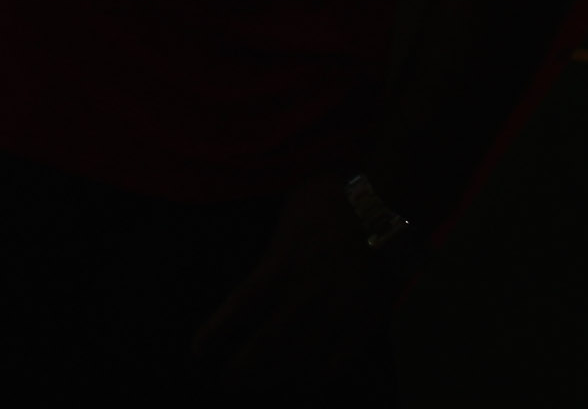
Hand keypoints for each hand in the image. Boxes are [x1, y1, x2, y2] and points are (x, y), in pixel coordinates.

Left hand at [188, 173, 407, 395]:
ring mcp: (334, 316)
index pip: (237, 310)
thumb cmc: (333, 198)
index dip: (215, 335)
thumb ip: (274, 238)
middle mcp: (302, 298)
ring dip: (274, 378)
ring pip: (297, 360)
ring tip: (258, 387)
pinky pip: (338, 364)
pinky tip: (304, 388)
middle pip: (263, 346)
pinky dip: (318, 380)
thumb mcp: (289, 207)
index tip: (200, 353)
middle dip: (242, 369)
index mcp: (278, 267)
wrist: (387, 207)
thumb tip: (264, 246)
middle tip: (229, 382)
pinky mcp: (363, 325)